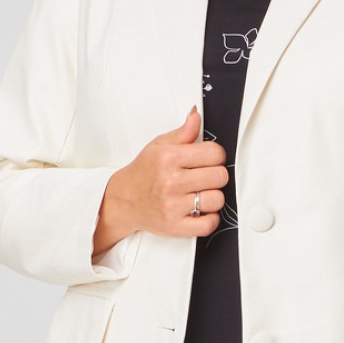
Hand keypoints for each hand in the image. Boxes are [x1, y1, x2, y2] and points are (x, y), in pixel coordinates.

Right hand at [93, 107, 227, 255]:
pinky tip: (201, 211)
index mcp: (169, 158)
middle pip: (220, 176)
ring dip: (213, 197)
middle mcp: (171, 182)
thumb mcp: (159, 146)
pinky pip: (209, 224)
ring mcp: (173, 206)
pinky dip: (210, 219)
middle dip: (216, 176)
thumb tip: (196, 115)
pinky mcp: (175, 227)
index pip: (215, 153)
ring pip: (217, 200)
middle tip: (204, 178)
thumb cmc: (144, 172)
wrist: (123, 200)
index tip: (208, 160)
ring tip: (201, 194)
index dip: (216, 156)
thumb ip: (182, 132)